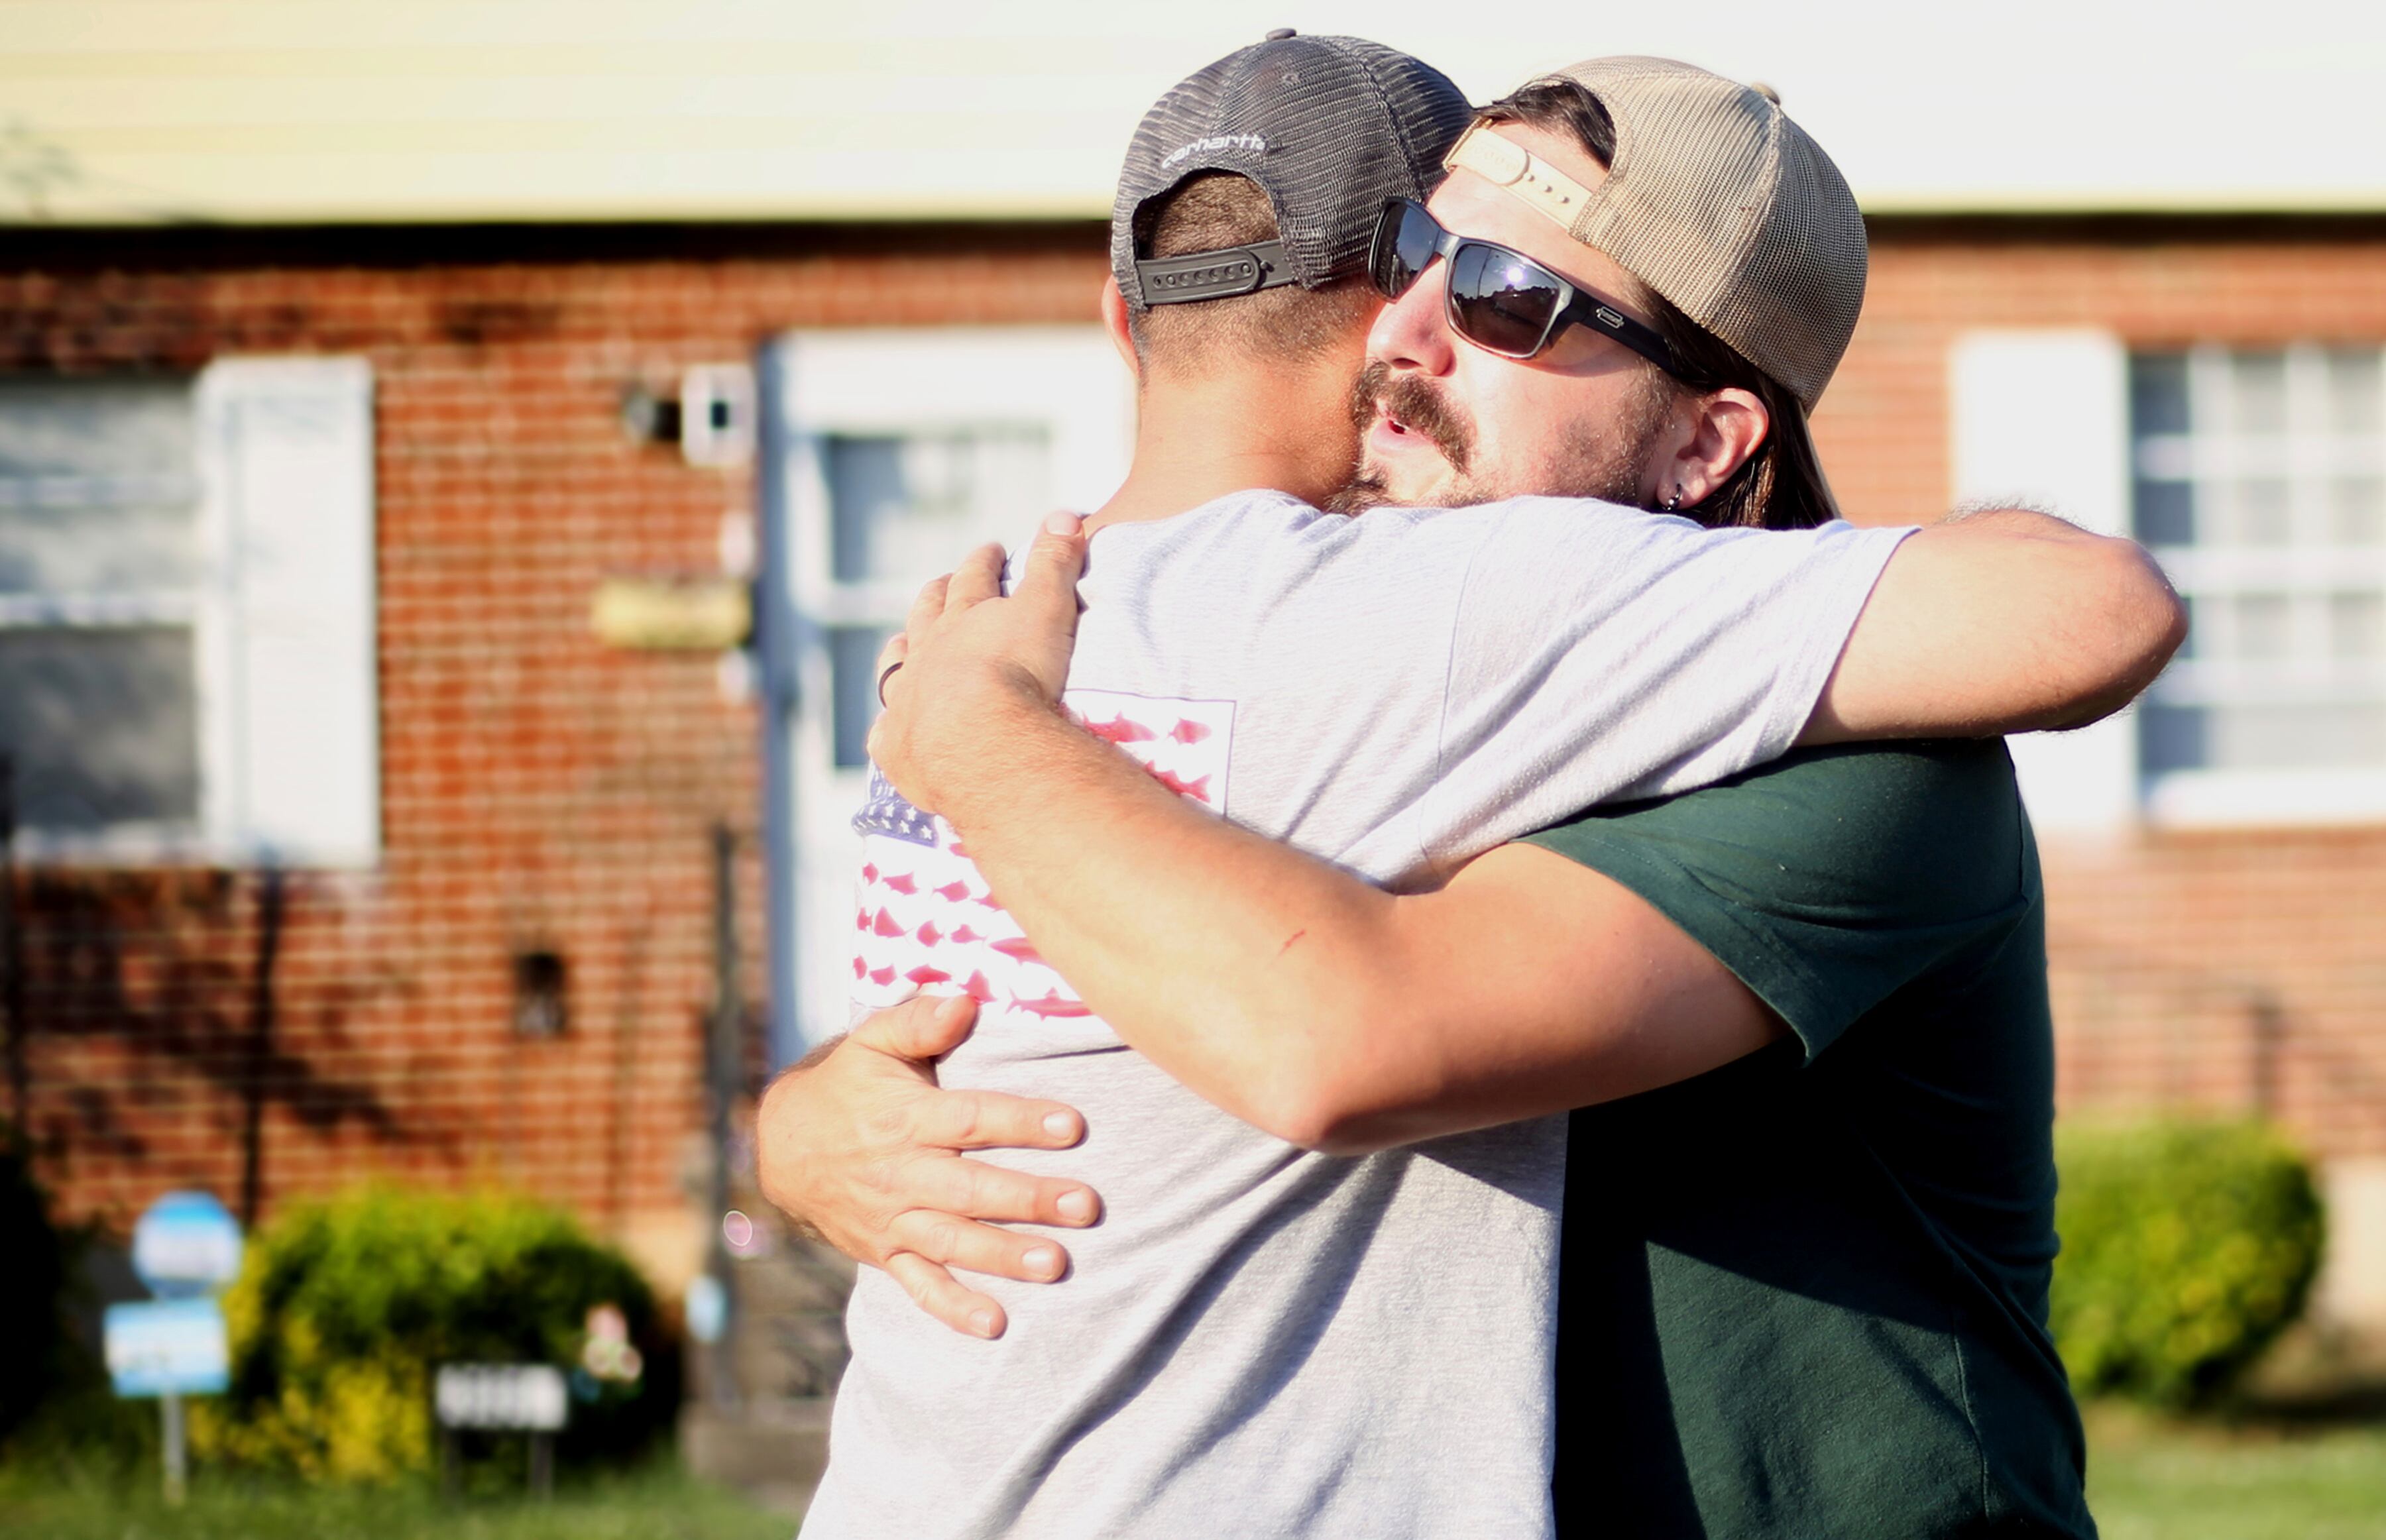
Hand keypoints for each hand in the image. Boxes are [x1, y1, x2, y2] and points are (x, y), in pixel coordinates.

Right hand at [754, 993, 1101, 1338]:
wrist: (784, 1146)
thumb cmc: (847, 1084)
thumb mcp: (872, 1040)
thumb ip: (918, 1021)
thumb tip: (965, 1002)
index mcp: (904, 1118)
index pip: (969, 1119)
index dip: (1020, 1120)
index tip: (1072, 1124)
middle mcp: (899, 1172)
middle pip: (970, 1188)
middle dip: (1028, 1198)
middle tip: (1084, 1205)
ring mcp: (891, 1219)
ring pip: (952, 1241)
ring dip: (1003, 1255)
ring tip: (1055, 1264)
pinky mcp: (885, 1253)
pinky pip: (919, 1285)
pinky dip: (954, 1307)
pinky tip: (995, 1325)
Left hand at [868, 511, 1088, 812]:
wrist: (979, 741)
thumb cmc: (1019, 673)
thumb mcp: (1047, 610)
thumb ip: (1055, 564)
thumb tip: (1064, 513)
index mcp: (965, 618)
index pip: (975, 578)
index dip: (985, 562)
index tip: (992, 550)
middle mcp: (928, 652)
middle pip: (928, 613)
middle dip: (939, 594)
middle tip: (944, 583)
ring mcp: (907, 698)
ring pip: (897, 664)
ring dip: (902, 649)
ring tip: (903, 642)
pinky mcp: (897, 746)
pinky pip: (884, 733)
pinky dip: (889, 726)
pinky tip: (890, 729)